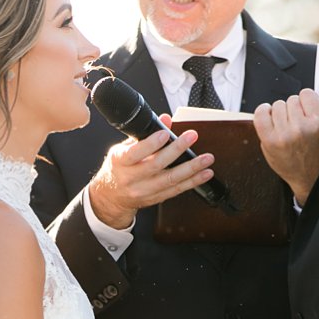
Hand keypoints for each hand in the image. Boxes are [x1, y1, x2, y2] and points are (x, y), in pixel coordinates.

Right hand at [88, 119, 214, 231]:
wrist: (111, 197)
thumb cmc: (118, 168)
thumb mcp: (123, 149)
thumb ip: (144, 135)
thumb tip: (165, 120)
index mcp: (120, 161)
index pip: (135, 153)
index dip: (151, 144)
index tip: (166, 133)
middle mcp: (131, 178)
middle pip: (157, 165)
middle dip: (177, 150)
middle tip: (191, 137)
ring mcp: (144, 191)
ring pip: (170, 180)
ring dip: (191, 168)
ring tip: (206, 159)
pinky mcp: (155, 199)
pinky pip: (177, 190)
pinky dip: (193, 181)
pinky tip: (204, 174)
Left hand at [253, 59, 318, 204]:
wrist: (311, 177)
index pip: (305, 93)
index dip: (307, 104)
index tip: (309, 117)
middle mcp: (302, 128)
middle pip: (290, 99)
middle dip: (294, 110)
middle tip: (300, 127)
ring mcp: (284, 135)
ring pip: (276, 106)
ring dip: (280, 115)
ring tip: (289, 129)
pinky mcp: (269, 141)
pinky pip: (261, 113)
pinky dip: (264, 114)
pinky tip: (273, 124)